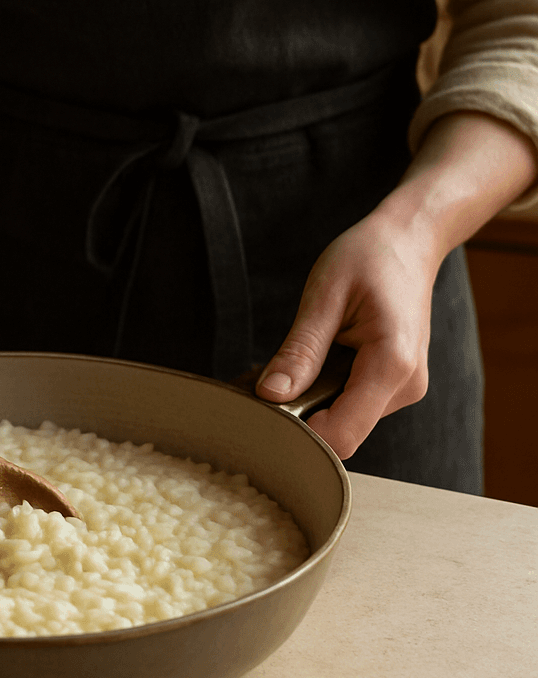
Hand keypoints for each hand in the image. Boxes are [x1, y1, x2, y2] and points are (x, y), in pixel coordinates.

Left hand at [255, 207, 437, 460]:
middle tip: (274, 374)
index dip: (301, 433)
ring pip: (345, 420)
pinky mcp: (396, 385)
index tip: (267, 409)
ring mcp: (404, 388)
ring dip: (315, 399)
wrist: (408, 242)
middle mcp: (406, 385)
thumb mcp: (324, 296)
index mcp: (392, 363)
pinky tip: (320, 358)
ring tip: (305, 355)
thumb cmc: (368, 258)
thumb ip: (300, 350)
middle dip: (303, 412)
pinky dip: (328, 389)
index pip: (342, 435)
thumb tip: (270, 394)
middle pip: (342, 432)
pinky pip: (353, 403)